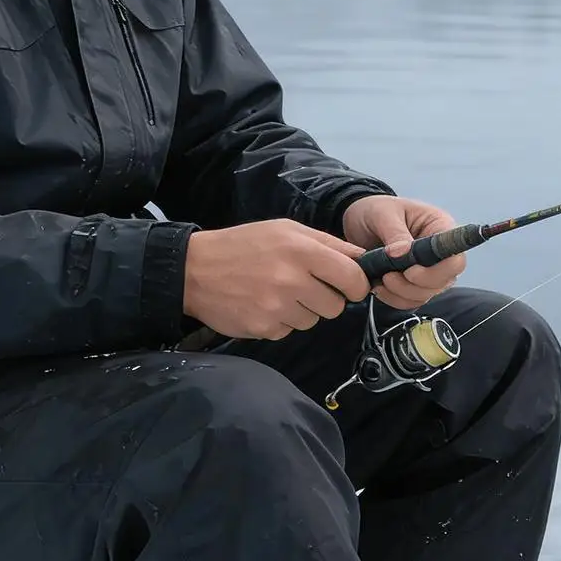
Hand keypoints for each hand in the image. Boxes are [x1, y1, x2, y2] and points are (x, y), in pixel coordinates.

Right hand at [182, 220, 370, 339]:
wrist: (195, 269)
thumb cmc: (245, 244)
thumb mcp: (286, 230)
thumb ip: (328, 244)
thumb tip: (365, 260)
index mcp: (302, 250)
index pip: (353, 278)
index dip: (355, 284)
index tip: (347, 284)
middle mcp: (292, 280)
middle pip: (336, 306)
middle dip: (326, 298)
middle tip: (304, 285)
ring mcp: (277, 308)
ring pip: (313, 321)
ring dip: (302, 310)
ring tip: (277, 292)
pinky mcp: (264, 329)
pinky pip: (289, 331)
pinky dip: (281, 321)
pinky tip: (262, 304)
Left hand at [341, 195, 465, 310]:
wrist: (358, 219)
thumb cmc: (375, 209)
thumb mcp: (383, 214)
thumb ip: (395, 233)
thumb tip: (402, 254)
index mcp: (440, 228)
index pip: (455, 259)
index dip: (437, 272)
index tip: (409, 271)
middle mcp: (440, 253)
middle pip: (444, 281)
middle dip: (414, 285)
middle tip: (388, 276)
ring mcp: (428, 269)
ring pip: (426, 294)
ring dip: (402, 294)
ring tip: (380, 280)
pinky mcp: (412, 283)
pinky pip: (411, 300)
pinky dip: (394, 299)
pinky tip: (378, 287)